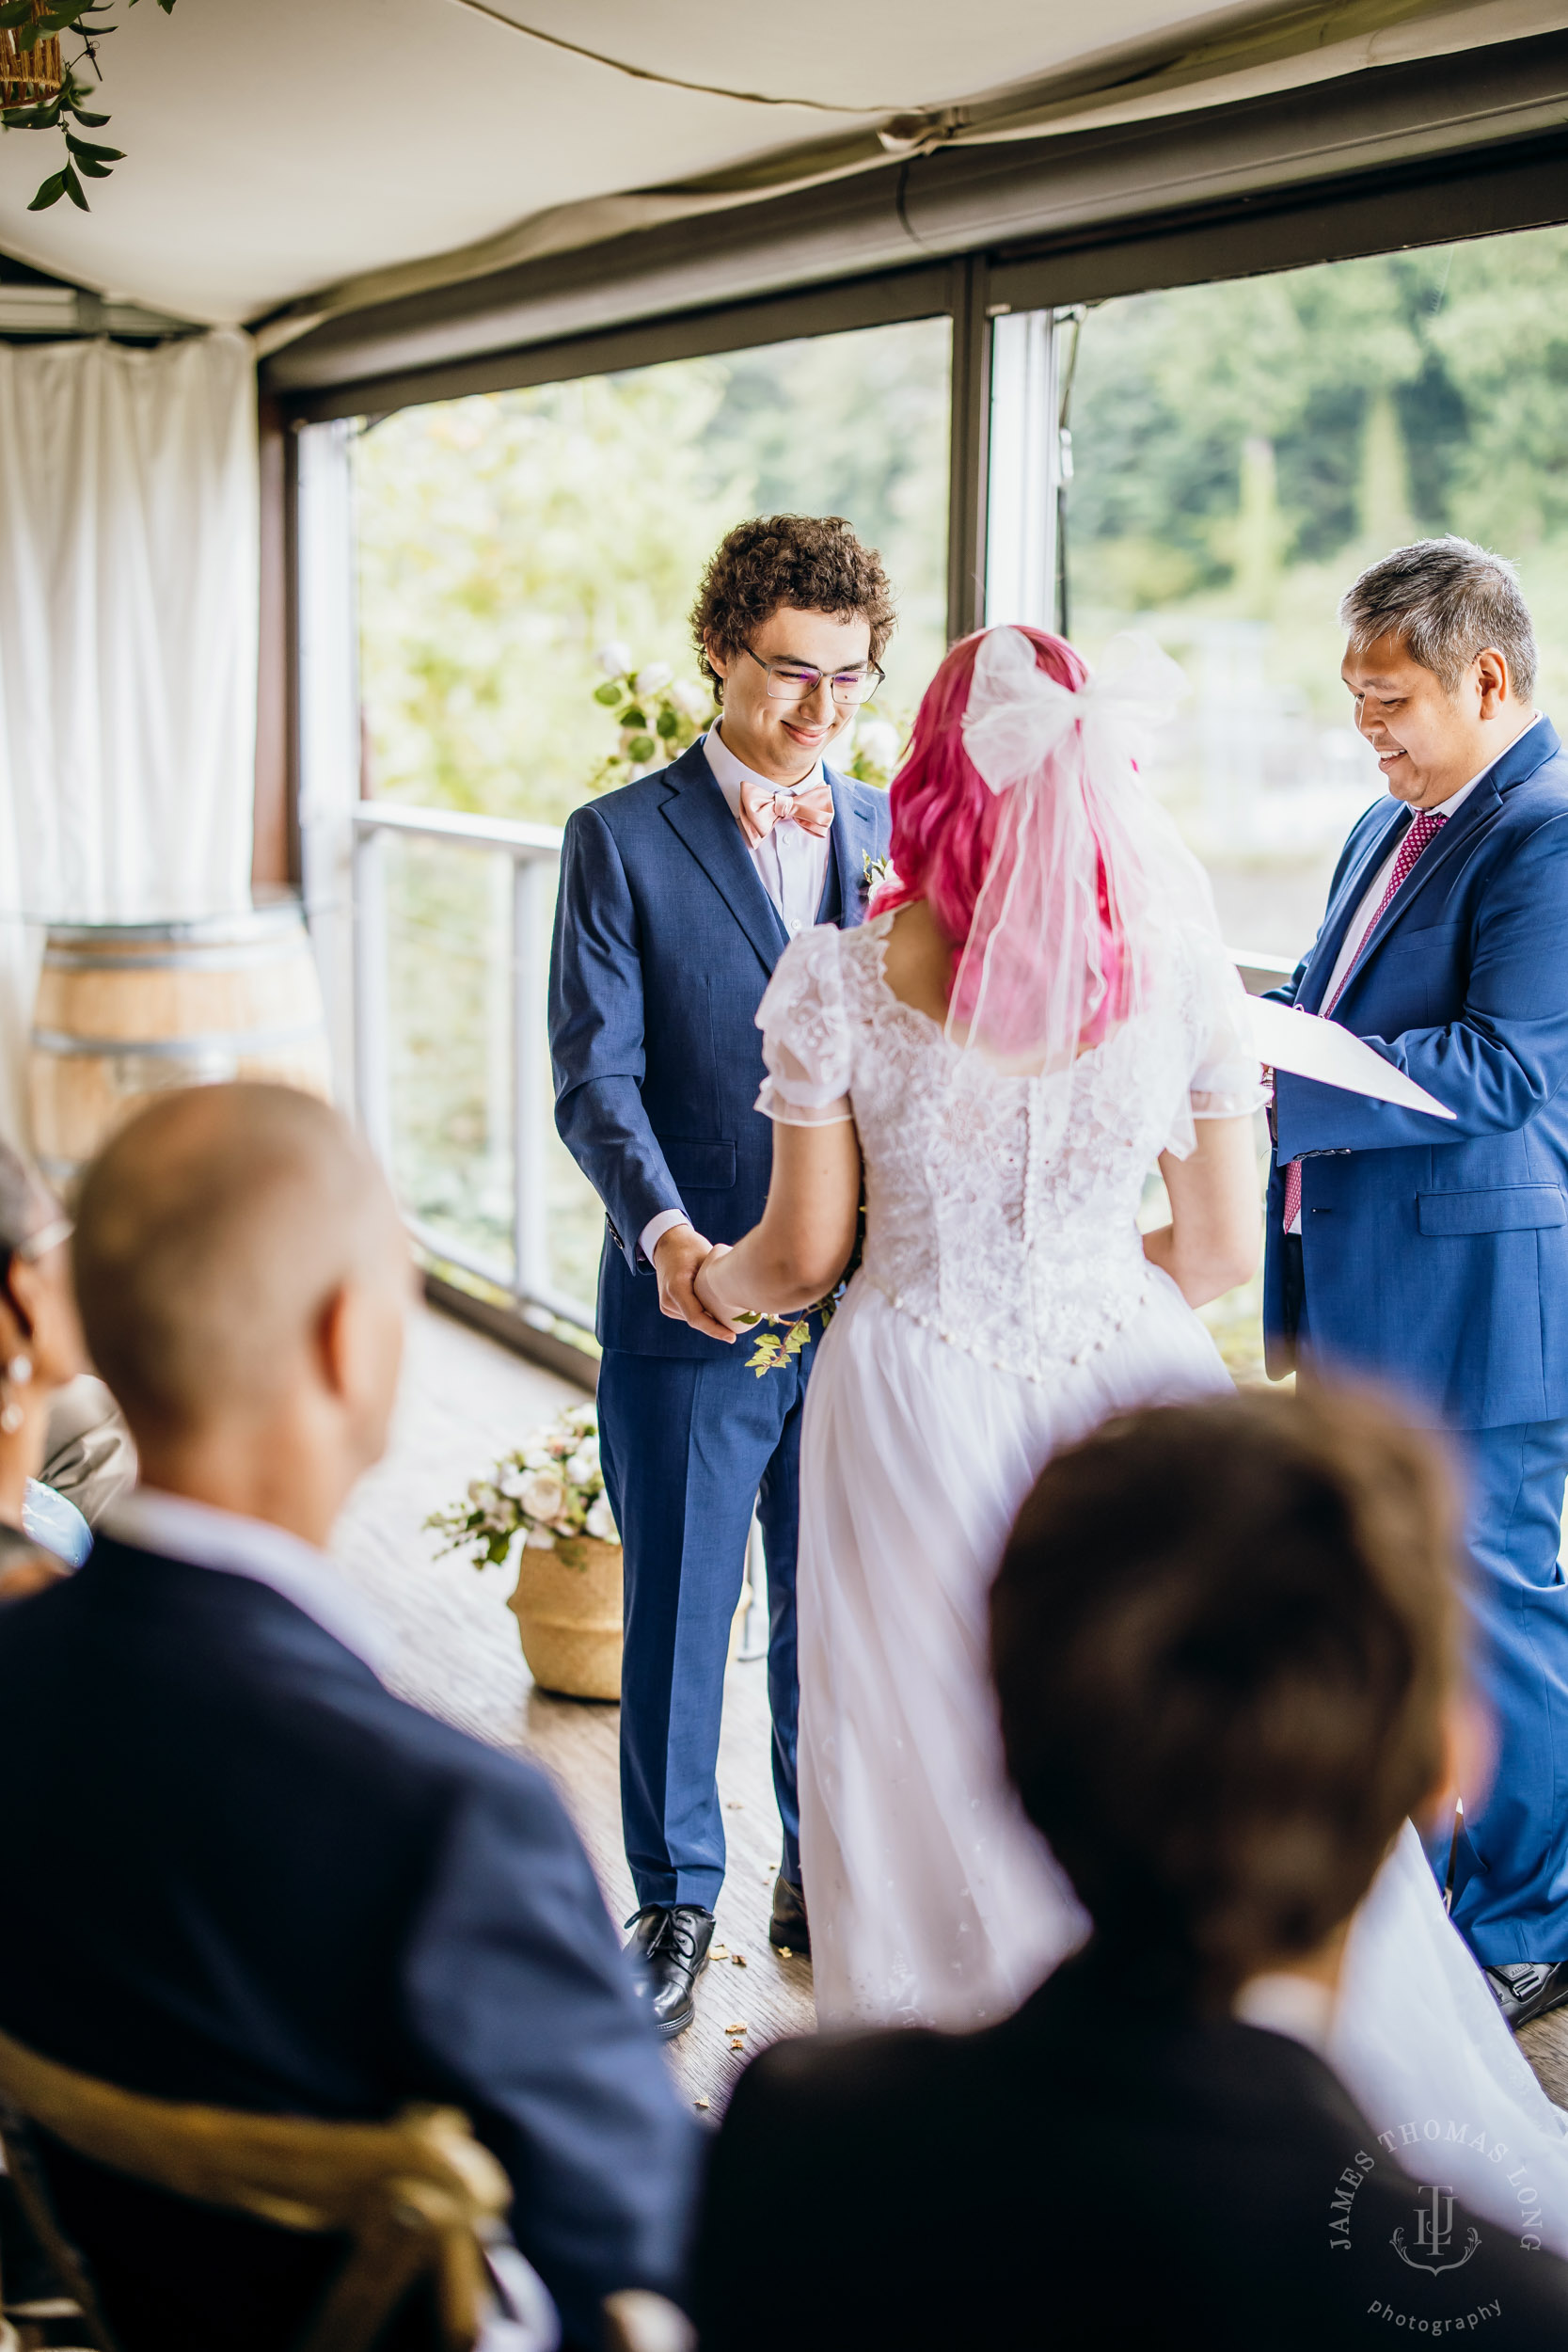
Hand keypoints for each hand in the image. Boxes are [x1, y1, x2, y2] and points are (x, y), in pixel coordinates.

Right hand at [653, 1224, 735, 1342]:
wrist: (668, 1244)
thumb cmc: (690, 1247)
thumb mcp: (706, 1257)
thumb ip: (717, 1278)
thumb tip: (743, 1293)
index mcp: (676, 1287)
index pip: (696, 1318)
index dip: (715, 1330)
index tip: (732, 1337)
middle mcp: (668, 1299)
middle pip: (698, 1321)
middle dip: (718, 1326)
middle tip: (743, 1326)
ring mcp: (667, 1305)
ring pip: (695, 1320)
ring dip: (712, 1320)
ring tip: (734, 1318)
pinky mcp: (669, 1307)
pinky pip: (691, 1315)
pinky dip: (705, 1314)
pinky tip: (721, 1310)